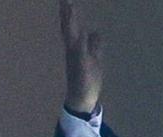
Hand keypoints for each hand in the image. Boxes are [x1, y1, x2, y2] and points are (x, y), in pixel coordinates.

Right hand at [59, 0, 101, 114]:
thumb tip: (95, 32)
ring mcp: (76, 58)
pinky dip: (82, 42)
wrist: (83, 100)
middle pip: (69, 28)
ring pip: (73, 37)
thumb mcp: (95, 59)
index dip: (69, 14)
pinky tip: (84, 32)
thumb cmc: (88, 81)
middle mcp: (73, 51)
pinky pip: (82, 53)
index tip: (67, 1)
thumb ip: (95, 45)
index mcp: (76, 48)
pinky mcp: (83, 67)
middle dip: (67, 13)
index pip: (72, 27)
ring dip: (72, 22)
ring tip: (70, 7)